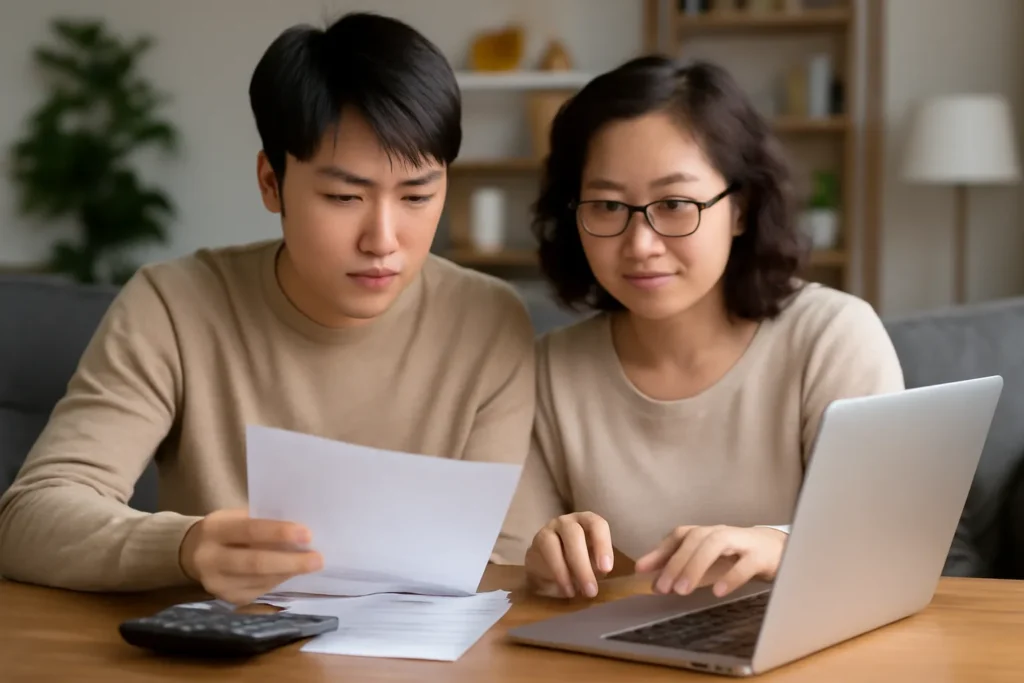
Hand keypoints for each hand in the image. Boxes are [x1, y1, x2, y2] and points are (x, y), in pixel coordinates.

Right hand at [178, 509, 323, 604]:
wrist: (190, 553)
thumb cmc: (226, 529)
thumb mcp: (236, 517)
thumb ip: (262, 522)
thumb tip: (300, 531)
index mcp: (214, 529)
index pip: (250, 530)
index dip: (279, 533)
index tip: (308, 534)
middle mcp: (210, 559)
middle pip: (255, 563)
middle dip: (290, 561)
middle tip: (318, 559)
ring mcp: (216, 584)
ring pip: (261, 580)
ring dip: (289, 572)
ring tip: (311, 563)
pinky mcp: (227, 599)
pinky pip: (260, 590)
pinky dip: (280, 580)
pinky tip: (291, 572)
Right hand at [524, 512, 614, 598]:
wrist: (549, 570)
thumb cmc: (579, 564)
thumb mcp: (593, 565)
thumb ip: (598, 566)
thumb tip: (600, 571)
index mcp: (588, 522)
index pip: (597, 524)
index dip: (602, 545)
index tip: (606, 568)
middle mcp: (569, 522)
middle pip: (574, 533)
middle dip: (583, 563)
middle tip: (590, 589)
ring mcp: (550, 529)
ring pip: (553, 543)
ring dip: (566, 570)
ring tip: (575, 592)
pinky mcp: (538, 541)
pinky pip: (545, 555)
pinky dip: (556, 574)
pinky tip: (565, 589)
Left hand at [634, 525, 785, 597]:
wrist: (781, 551)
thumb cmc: (738, 556)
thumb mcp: (708, 561)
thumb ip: (682, 568)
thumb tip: (652, 581)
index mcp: (707, 534)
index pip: (679, 536)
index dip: (660, 551)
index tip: (640, 570)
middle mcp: (721, 533)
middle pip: (694, 538)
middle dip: (676, 562)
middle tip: (663, 588)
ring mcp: (742, 542)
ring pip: (715, 544)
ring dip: (695, 566)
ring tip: (682, 590)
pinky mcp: (761, 555)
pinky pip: (745, 563)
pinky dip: (730, 576)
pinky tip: (718, 591)